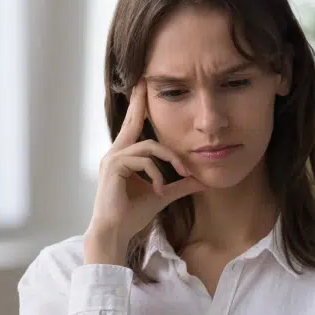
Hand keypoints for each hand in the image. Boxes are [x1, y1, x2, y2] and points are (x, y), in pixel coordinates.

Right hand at [85, 79, 204, 263]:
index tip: (144, 90)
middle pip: (132, 122)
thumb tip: (201, 180)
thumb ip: (180, 186)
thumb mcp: (162, 195)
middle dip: (139, 102)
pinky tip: (161, 190)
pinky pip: (143, 161)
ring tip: (182, 175)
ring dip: (169, 160)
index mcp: (124, 156)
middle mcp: (116, 153)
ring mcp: (113, 159)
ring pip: (148, 146)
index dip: (139, 109)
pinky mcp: (114, 167)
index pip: (134, 128)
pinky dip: (157, 174)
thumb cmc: (132, 215)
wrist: (115, 232)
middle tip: (144, 82)